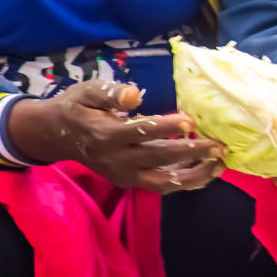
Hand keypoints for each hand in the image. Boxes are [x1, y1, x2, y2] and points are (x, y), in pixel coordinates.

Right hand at [6, 80, 224, 192]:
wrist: (56, 136)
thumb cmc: (76, 108)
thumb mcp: (87, 92)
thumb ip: (110, 93)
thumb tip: (136, 95)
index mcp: (106, 134)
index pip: (141, 132)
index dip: (166, 127)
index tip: (191, 120)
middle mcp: (117, 160)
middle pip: (159, 159)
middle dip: (191, 153)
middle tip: (218, 145)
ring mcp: (124, 175)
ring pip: (164, 181)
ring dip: (195, 175)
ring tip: (220, 164)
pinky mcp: (129, 182)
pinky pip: (161, 185)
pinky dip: (185, 182)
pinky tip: (206, 172)